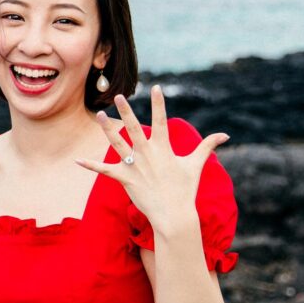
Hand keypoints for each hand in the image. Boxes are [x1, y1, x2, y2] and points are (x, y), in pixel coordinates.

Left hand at [76, 86, 227, 240]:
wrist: (174, 215)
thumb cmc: (185, 190)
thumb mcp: (196, 165)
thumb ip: (207, 146)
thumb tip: (226, 135)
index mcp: (164, 148)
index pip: (160, 120)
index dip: (158, 103)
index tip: (154, 87)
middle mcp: (147, 153)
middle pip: (134, 128)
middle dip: (126, 110)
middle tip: (117, 96)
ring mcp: (135, 166)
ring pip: (118, 143)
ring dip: (108, 129)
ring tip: (100, 115)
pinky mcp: (125, 180)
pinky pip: (105, 170)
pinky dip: (91, 165)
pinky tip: (78, 159)